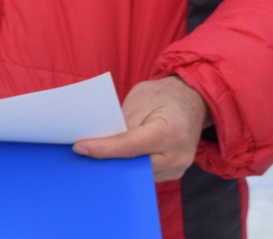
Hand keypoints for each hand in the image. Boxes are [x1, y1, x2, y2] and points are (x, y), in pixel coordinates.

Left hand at [72, 76, 209, 182]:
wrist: (192, 102)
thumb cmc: (164, 97)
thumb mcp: (141, 99)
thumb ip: (123, 122)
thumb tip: (101, 140)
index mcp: (171, 132)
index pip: (130, 146)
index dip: (103, 148)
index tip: (80, 148)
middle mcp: (178, 156)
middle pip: (133, 164)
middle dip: (107, 159)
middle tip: (81, 152)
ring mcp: (177, 168)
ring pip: (138, 173)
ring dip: (116, 164)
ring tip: (93, 154)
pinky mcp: (173, 174)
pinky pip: (144, 174)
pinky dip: (128, 166)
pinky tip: (112, 158)